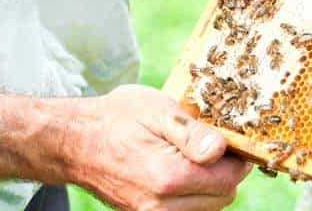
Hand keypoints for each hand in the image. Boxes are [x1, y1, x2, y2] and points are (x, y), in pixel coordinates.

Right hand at [63, 85, 249, 210]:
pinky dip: (192, 195)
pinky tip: (180, 171)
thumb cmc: (117, 119)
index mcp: (168, 178)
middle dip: (224, 172)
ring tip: (191, 157)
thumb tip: (221, 149)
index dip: (237, 158)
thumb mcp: (158, 111)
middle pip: (222, 198)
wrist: (74, 141)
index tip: (230, 140)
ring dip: (209, 185)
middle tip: (210, 145)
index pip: (229, 180)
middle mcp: (160, 206)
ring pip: (206, 208)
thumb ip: (193, 134)